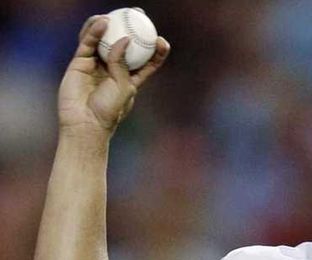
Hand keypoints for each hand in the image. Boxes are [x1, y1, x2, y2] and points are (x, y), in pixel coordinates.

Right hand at [58, 15, 169, 136]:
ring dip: (109, 26)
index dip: (156, 51)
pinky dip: (94, 31)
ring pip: (103, 40)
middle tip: (138, 15)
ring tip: (115, 15)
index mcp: (131, 79)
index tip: (162, 41)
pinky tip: (101, 22)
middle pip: (124, 45)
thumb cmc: (109, 110)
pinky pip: (88, 43)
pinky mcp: (80, 63)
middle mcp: (114, 69)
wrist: (85, 123)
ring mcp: (96, 65)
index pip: (146, 62)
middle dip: (131, 29)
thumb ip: (123, 63)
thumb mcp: (123, 86)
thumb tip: (124, 40)